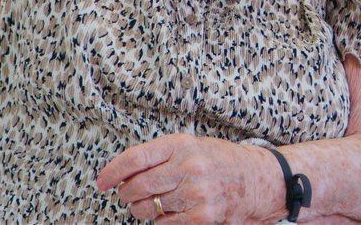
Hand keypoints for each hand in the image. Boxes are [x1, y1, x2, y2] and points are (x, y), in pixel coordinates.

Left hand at [98, 134, 274, 222]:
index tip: (102, 181)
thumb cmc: (221, 161)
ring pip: (148, 208)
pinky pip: (164, 224)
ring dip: (143, 209)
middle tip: (127, 195)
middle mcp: (188, 167)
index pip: (136, 158)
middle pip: (138, 186)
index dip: (113, 171)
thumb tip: (125, 174)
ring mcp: (195, 193)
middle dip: (126, 194)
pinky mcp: (202, 216)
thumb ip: (162, 157)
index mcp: (182, 144)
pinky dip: (161, 221)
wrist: (258, 179)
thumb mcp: (193, 147)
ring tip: (154, 202)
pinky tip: (171, 212)